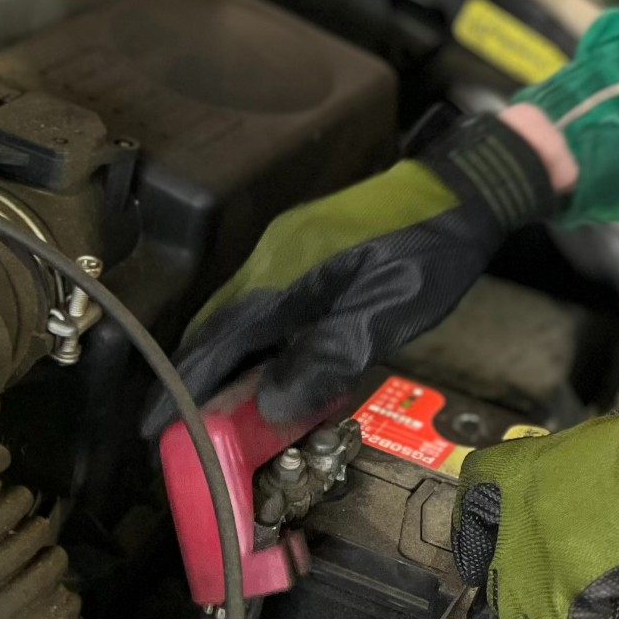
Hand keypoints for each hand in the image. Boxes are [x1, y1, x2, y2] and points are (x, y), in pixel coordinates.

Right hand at [146, 112, 558, 434]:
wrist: (465, 187)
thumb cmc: (432, 250)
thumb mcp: (390, 307)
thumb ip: (330, 352)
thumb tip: (268, 405)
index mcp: (284, 275)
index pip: (218, 341)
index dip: (183, 388)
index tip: (153, 430)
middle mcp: (271, 259)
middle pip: (217, 329)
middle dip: (191, 381)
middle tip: (173, 431)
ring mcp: (286, 250)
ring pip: (237, 317)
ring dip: (220, 364)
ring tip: (209, 412)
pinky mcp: (306, 250)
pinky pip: (261, 305)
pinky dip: (250, 343)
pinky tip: (262, 368)